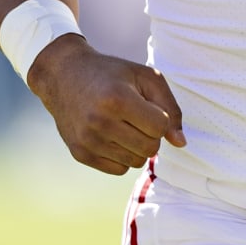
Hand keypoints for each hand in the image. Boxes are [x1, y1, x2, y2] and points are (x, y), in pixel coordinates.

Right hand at [26, 34, 185, 175]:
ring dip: (137, 146)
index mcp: (117, 99)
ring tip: (125, 125)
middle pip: (149, 148)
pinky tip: (112, 136)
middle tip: (138, 117)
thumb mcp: (145, 77)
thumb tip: (181, 143)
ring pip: (136, 162)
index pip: (159, 127)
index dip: (160, 118)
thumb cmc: (112, 74)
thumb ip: (170, 108)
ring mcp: (87, 140)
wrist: (64, 75)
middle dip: (151, 134)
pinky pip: (119, 170)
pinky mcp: (80, 154)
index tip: (148, 106)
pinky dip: (122, 156)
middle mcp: (99, 122)